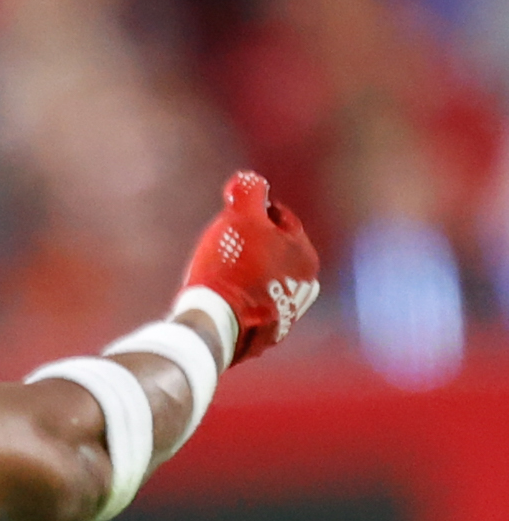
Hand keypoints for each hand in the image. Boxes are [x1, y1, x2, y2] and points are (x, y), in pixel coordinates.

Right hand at [181, 173, 319, 363]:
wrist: (214, 326)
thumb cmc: (230, 268)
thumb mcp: (241, 216)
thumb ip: (250, 190)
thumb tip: (251, 179)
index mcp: (306, 257)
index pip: (279, 220)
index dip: (252, 214)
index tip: (230, 220)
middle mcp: (304, 289)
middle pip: (273, 254)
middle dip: (251, 249)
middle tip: (223, 250)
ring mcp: (285, 318)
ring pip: (263, 285)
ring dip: (246, 278)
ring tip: (220, 278)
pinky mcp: (263, 340)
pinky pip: (251, 313)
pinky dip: (240, 305)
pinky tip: (221, 304)